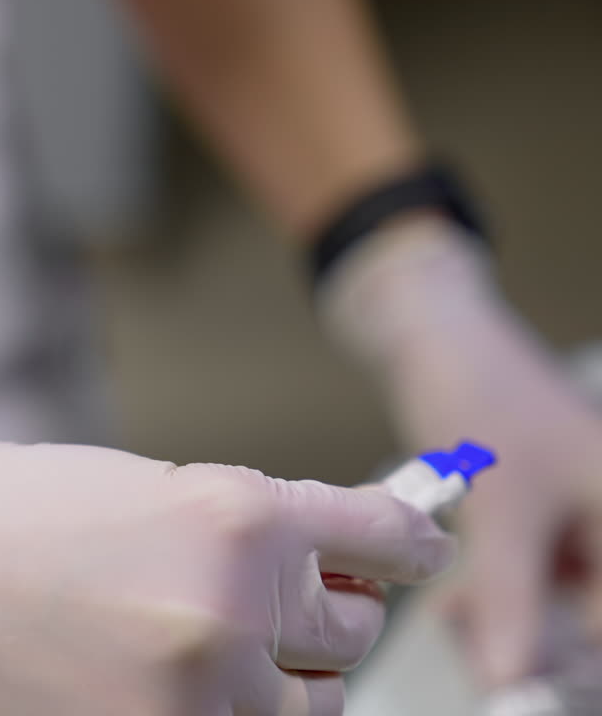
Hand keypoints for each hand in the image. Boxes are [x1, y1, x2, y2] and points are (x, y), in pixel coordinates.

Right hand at [0, 409, 453, 714]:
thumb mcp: (143, 487)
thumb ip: (243, 528)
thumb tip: (319, 566)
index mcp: (239, 513)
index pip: (383, 538)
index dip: (406, 545)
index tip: (411, 553)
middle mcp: (236, 607)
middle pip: (353, 636)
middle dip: (323, 619)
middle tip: (280, 608)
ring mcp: (197, 693)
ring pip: (309, 710)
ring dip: (280, 682)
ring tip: (212, 652)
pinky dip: (220, 713)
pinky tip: (168, 678)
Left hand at [319, 213, 601, 687]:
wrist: (433, 339)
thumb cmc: (482, 395)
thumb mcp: (501, 508)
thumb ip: (509, 599)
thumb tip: (511, 680)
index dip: (571, 663)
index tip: (521, 690)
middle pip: (588, 618)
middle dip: (534, 642)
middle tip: (478, 647)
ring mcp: (578, 523)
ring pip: (552, 607)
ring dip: (505, 622)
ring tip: (457, 616)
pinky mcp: (537, 522)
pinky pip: (522, 580)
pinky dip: (489, 595)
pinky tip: (456, 601)